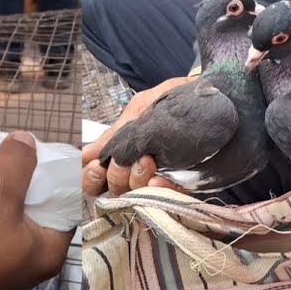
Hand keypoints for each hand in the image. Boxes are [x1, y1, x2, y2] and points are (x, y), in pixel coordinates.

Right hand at [0, 131, 72, 289]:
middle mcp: (26, 262)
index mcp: (46, 253)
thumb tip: (27, 140)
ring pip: (2, 217)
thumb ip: (18, 162)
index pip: (66, 208)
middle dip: (22, 182)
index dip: (57, 179)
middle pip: (34, 211)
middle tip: (15, 153)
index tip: (45, 154)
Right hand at [80, 76, 193, 196]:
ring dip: (136, 181)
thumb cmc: (170, 98)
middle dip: (116, 176)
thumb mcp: (139, 110)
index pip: (96, 181)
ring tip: (148, 161)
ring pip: (136, 197)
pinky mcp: (184, 182)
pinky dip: (161, 191)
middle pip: (114, 191)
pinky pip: (169, 197)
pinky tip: (159, 181)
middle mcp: (138, 171)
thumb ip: (115, 133)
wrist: (204, 91)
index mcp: (123, 155)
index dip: (91, 179)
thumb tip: (86, 155)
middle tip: (129, 158)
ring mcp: (160, 178)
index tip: (97, 166)